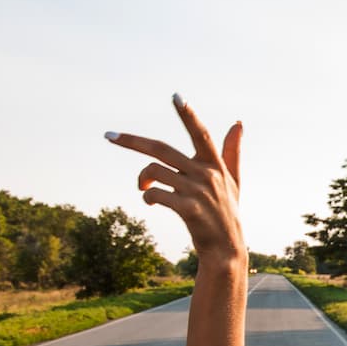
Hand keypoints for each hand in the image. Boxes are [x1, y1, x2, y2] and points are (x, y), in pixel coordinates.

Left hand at [106, 94, 243, 257]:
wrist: (226, 249)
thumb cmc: (226, 212)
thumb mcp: (233, 181)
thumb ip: (232, 152)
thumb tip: (238, 123)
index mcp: (215, 165)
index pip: (200, 134)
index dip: (188, 115)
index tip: (176, 96)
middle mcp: (206, 175)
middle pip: (161, 150)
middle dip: (132, 141)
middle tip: (108, 135)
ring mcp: (197, 192)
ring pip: (154, 172)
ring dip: (142, 178)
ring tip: (144, 187)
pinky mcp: (189, 210)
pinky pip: (156, 194)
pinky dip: (148, 196)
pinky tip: (151, 201)